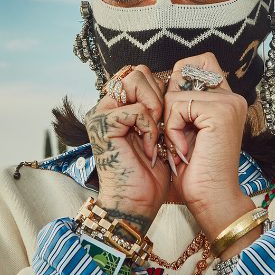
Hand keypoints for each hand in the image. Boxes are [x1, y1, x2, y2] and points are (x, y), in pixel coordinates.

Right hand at [84, 66, 168, 230]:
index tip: (166, 120)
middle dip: (158, 95)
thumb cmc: (149, 173)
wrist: (137, 202)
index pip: (141, 75)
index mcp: (116, 106)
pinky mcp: (102, 125)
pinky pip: (137, 110)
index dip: (160, 91)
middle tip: (161, 125)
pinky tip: (149, 149)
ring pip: (135, 82)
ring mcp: (101, 114)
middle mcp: (105, 106)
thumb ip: (156, 106)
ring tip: (155, 133)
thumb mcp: (157, 132)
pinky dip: (149, 129)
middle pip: (138, 72)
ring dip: (154, 107)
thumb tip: (173, 82)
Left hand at [163, 53, 256, 243]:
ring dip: (169, 122)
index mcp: (226, 99)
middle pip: (184, 70)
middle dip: (169, 100)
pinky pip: (176, 105)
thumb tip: (159, 79)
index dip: (177, 80)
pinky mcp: (220, 111)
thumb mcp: (184, 129)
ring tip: (181, 146)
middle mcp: (231, 96)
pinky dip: (172, 130)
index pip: (197, 64)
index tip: (172, 113)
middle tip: (175, 131)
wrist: (210, 198)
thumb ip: (180, 103)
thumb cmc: (194, 170)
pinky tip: (184, 150)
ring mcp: (228, 102)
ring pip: (175, 92)